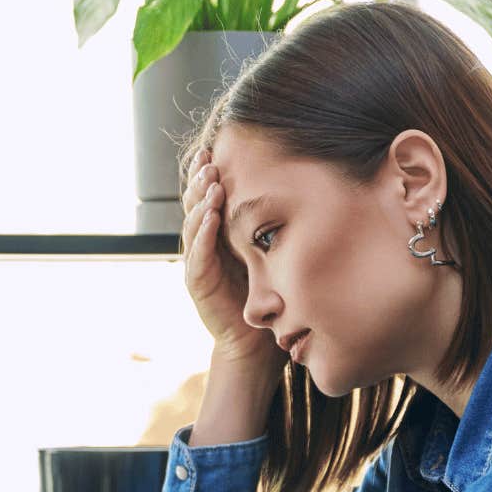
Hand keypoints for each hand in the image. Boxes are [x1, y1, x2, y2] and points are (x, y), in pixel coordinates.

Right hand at [182, 151, 271, 361]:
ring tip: (211, 182)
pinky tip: (210, 215)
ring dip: (201, 201)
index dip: (207, 174)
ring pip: (194, 225)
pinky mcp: (198, 283)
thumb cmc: (268, 295)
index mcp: (218, 235)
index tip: (213, 149)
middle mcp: (204, 246)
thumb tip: (298, 188)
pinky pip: (197, 254)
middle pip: (196, 205)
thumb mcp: (270, 252)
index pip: (208, 198)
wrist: (255, 341)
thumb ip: (270, 226)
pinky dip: (202, 233)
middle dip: (201, 180)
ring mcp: (198, 264)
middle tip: (208, 159)